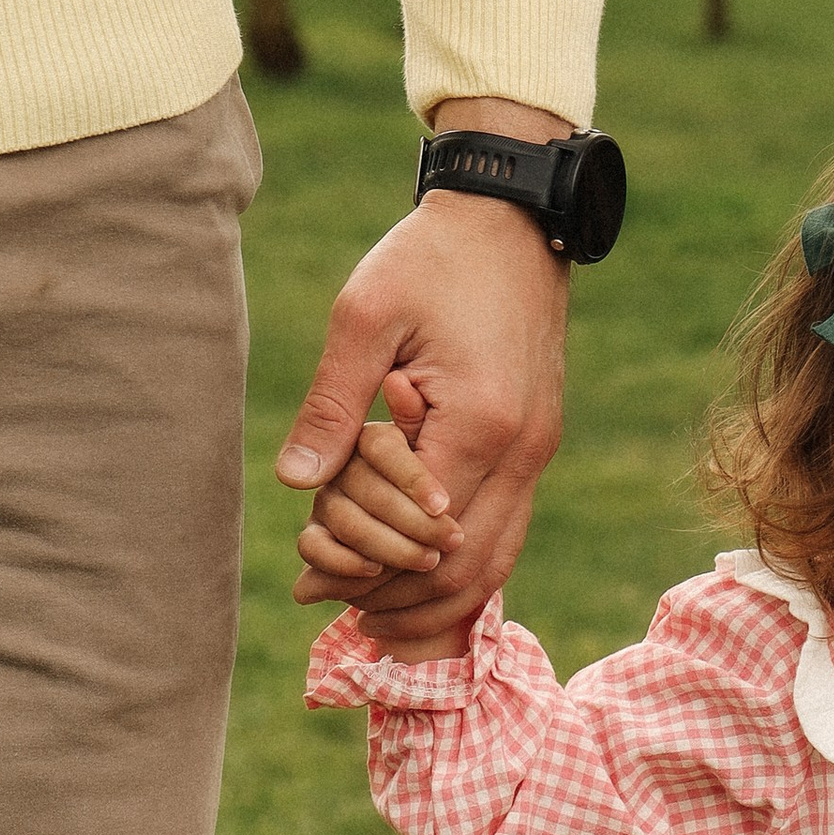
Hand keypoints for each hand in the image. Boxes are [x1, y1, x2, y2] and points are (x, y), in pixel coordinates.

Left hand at [277, 101, 572, 649]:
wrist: (512, 219)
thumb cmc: (431, 258)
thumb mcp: (364, 316)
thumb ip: (333, 404)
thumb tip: (296, 482)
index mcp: (479, 423)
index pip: (421, 532)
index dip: (365, 567)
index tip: (310, 582)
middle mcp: (523, 450)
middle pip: (466, 565)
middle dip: (400, 598)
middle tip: (336, 614)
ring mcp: (538, 451)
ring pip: (497, 557)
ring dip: (437, 594)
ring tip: (372, 614)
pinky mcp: (536, 443)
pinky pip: (506, 527)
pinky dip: (462, 563)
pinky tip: (416, 571)